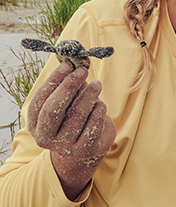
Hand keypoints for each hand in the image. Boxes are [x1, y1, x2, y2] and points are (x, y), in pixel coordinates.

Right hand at [27, 62, 115, 198]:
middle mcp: (46, 137)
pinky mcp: (85, 149)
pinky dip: (99, 108)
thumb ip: (67, 86)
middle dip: (68, 86)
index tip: (67, 65)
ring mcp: (65, 145)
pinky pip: (94, 121)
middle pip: (53, 109)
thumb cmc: (74, 117)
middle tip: (83, 71)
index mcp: (36, 123)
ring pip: (77, 113)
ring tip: (97, 85)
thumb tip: (75, 65)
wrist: (87, 147)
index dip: (53, 81)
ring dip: (89, 94)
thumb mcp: (67, 103)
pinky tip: (100, 104)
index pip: (39, 100)